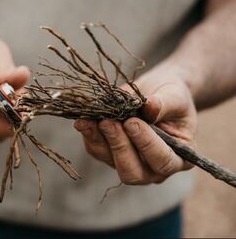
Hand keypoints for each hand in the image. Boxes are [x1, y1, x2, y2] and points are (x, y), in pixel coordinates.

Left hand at [74, 75, 196, 184]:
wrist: (156, 91)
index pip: (162, 161)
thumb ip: (164, 104)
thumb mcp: (175, 96)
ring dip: (99, 139)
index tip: (132, 122)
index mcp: (179, 159)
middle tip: (108, 122)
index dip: (146, 144)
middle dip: (118, 146)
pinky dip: (89, 133)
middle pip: (132, 172)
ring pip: (109, 160)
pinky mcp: (108, 153)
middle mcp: (152, 169)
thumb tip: (149, 106)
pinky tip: (84, 119)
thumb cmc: (172, 97)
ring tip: (94, 118)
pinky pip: (95, 148)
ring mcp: (128, 163)